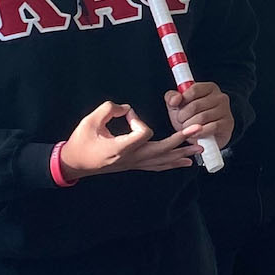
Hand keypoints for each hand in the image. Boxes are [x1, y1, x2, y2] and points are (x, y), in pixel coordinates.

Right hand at [58, 100, 197, 178]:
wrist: (74, 164)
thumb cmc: (80, 142)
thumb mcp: (89, 122)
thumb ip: (108, 110)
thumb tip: (127, 108)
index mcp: (120, 147)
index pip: (142, 134)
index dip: (138, 121)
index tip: (128, 115)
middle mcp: (130, 158)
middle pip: (161, 150)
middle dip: (181, 139)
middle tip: (199, 129)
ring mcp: (134, 164)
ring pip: (162, 161)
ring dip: (182, 153)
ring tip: (200, 148)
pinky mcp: (134, 165)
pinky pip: (157, 166)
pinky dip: (172, 163)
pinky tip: (186, 162)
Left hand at [165, 80, 234, 148]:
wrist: (204, 136)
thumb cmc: (191, 117)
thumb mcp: (178, 105)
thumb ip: (172, 98)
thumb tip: (175, 99)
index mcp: (209, 88)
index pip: (193, 90)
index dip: (182, 101)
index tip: (179, 107)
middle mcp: (220, 97)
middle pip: (195, 105)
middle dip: (183, 116)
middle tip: (181, 121)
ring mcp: (226, 110)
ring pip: (202, 117)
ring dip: (189, 126)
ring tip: (187, 128)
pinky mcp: (227, 124)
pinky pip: (211, 127)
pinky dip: (200, 133)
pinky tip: (195, 134)